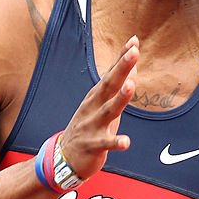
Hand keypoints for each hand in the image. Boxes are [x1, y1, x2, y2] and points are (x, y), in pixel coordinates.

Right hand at [59, 37, 138, 179]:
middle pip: (108, 85)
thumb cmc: (89, 128)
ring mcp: (92, 126)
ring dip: (119, 98)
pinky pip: (105, 144)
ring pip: (107, 111)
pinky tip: (126, 142)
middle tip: (134, 52)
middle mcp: (93, 107)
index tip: (134, 41)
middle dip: (121, 69)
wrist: (64, 158)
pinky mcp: (93, 146)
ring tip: (131, 85)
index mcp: (96, 97)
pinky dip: (115, 142)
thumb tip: (133, 64)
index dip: (122, 58)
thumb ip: (118, 86)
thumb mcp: (103, 104)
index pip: (111, 73)